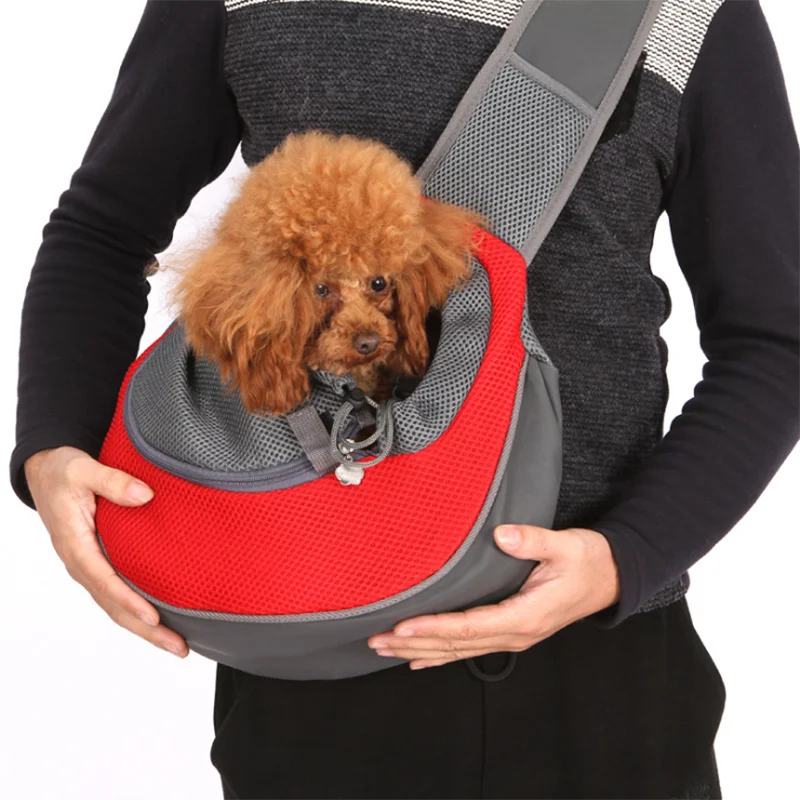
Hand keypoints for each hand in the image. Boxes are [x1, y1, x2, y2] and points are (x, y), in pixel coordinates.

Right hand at [25, 447, 187, 657]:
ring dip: (145, 628)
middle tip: (179, 648)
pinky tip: (161, 621)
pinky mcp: (98, 564)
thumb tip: (144, 495)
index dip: (129, 600)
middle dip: (146, 629)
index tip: (153, 617)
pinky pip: (117, 594)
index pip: (104, 580)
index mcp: (75, 544)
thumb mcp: (82, 469)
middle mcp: (81, 563)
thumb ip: (112, 481)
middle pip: (114, 606)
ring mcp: (89, 567)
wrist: (45, 472)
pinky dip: (138, 612)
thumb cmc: (62, 471)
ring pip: (116, 606)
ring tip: (177, 645)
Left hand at [368, 524, 619, 669]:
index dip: (434, 627)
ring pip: (459, 650)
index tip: (402, 627)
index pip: (470, 625)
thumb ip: (533, 541)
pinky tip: (420, 660)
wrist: (611, 577)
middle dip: (414, 644)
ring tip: (386, 650)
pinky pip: (471, 649)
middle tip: (376, 642)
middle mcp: (516, 633)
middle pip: (456, 644)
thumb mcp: (565, 545)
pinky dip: (442, 655)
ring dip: (421, 651)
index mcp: (526, 614)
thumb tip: (503, 536)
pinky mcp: (512, 632)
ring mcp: (514, 636)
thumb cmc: (588, 560)